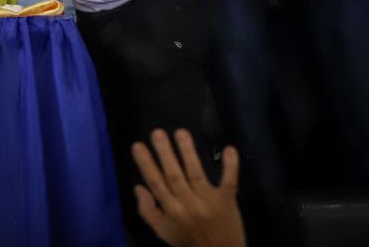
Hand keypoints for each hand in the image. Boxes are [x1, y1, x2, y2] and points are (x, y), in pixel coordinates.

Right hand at [131, 129, 244, 246]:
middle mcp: (188, 205)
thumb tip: (138, 187)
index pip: (155, 184)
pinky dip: (230, 167)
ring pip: (196, 174)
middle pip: (174, 176)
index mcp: (172, 212)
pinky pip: (229, 182)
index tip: (138, 145)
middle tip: (157, 132)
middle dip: (165, 153)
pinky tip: (229, 150)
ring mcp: (209, 203)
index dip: (146, 164)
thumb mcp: (163, 232)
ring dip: (189, 152)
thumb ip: (147, 211)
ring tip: (181, 132)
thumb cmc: (189, 242)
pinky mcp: (227, 202)